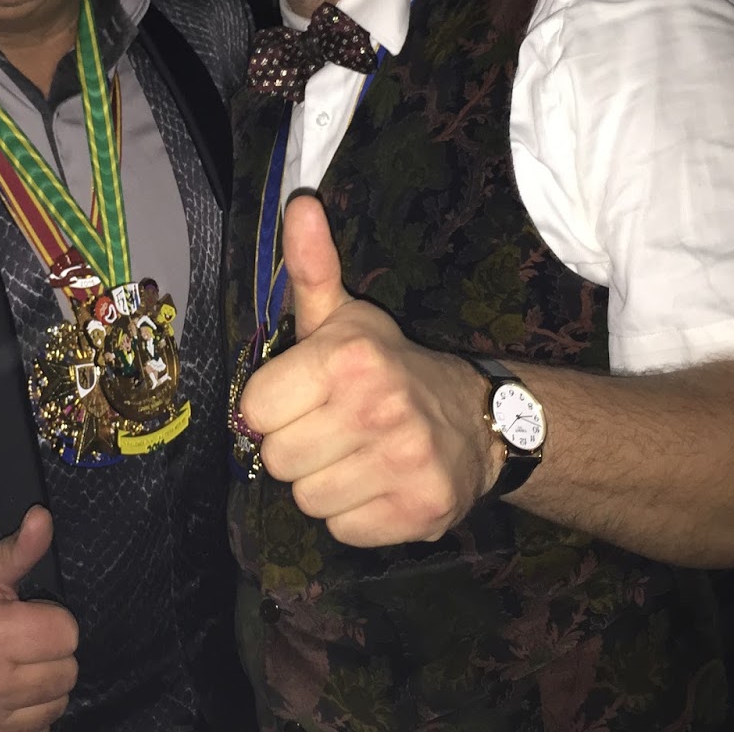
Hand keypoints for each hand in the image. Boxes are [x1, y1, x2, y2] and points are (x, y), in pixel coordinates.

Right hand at [0, 506, 77, 731]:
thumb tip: (43, 518)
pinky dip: (33, 710)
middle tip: (21, 640)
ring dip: (46, 683)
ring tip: (16, 665)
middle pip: (68, 669)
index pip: (66, 632)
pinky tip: (11, 691)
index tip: (27, 614)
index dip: (51, 619)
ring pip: (59, 700)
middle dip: (50, 650)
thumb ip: (18, 549)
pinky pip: (41, 725)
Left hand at [240, 195, 499, 546]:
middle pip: (277, 460)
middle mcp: (379, 409)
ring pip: (307, 500)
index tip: (301, 398)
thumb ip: (310, 266)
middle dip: (296, 447)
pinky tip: (377, 484)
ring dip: (324, 483)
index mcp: (348, 358)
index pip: (254, 409)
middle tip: (330, 429)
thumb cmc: (389, 367)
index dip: (271, 407)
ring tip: (354, 456)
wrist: (479, 419)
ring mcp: (405, 464)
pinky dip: (355, 516)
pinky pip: (343, 531)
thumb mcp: (344, 315)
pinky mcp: (422, 512)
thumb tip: (299, 203)